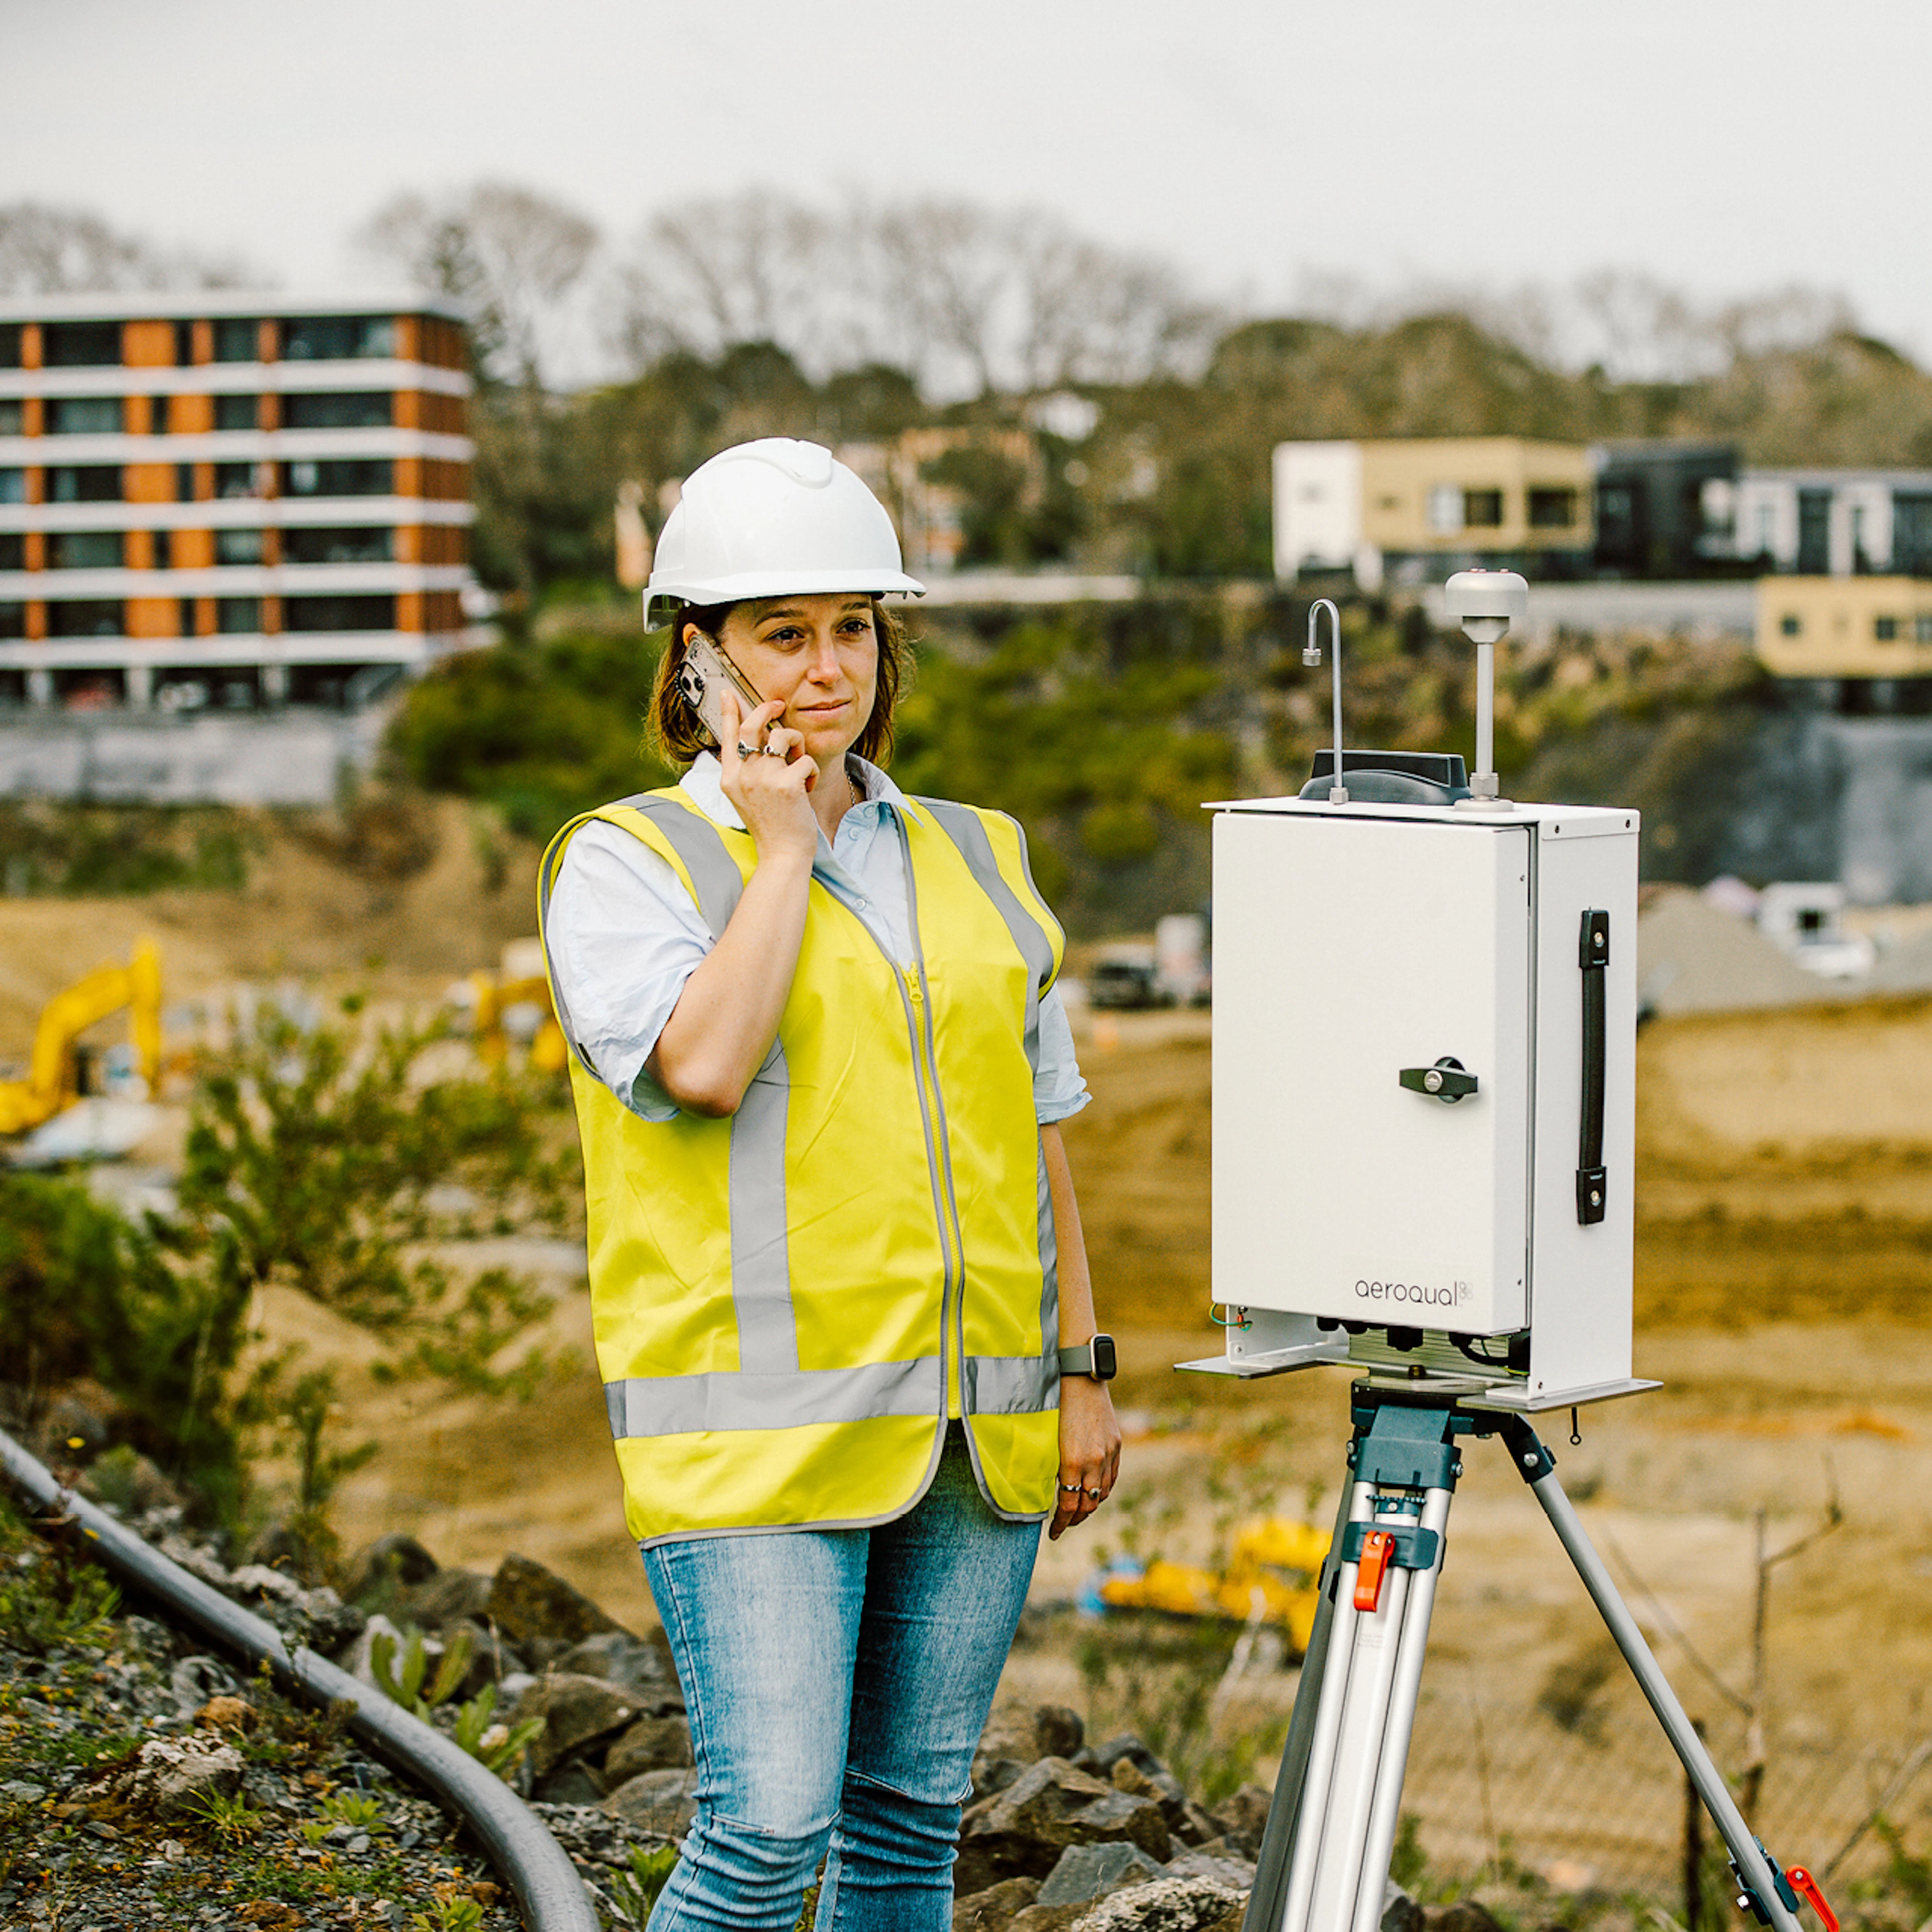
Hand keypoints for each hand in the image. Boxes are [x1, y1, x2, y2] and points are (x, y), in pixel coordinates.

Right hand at [716, 692, 818, 865]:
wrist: (782, 854)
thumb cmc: (770, 825)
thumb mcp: (747, 796)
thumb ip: (748, 769)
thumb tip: (760, 739)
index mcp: (729, 777)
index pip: (728, 736)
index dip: (729, 711)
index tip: (728, 692)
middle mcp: (742, 775)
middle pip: (753, 727)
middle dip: (767, 710)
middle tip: (779, 705)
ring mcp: (763, 779)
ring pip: (784, 737)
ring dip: (797, 746)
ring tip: (798, 766)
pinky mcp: (786, 785)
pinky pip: (805, 759)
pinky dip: (810, 771)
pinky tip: (806, 790)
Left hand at [1048, 1374, 1120, 1540]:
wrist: (1080, 1377)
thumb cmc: (1056, 1405)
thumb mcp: (1049, 1440)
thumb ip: (1054, 1467)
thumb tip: (1052, 1491)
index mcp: (1072, 1461)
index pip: (1069, 1505)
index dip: (1061, 1524)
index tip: (1053, 1533)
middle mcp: (1094, 1460)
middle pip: (1088, 1505)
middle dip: (1075, 1520)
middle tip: (1064, 1525)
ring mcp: (1108, 1453)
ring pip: (1102, 1493)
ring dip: (1090, 1506)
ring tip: (1078, 1512)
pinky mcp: (1116, 1445)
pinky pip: (1112, 1477)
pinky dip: (1103, 1490)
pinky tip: (1094, 1492)